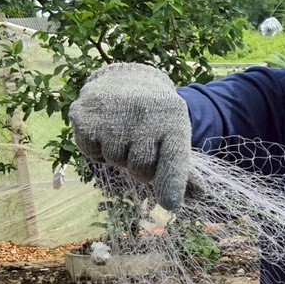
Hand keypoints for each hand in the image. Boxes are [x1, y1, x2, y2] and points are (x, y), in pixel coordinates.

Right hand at [69, 63, 198, 211]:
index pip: (173, 157)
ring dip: (118, 156)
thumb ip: (183, 168)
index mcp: (172, 121)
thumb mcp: (175, 134)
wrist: (126, 79)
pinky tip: (104, 130)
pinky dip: (97, 149)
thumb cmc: (156, 118)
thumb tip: (199, 197)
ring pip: (116, 161)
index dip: (171, 182)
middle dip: (140, 167)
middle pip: (141, 169)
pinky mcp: (85, 117)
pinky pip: (92, 153)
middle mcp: (144, 115)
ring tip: (122, 133)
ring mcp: (112, 115)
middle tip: (140, 144)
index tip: (170, 204)